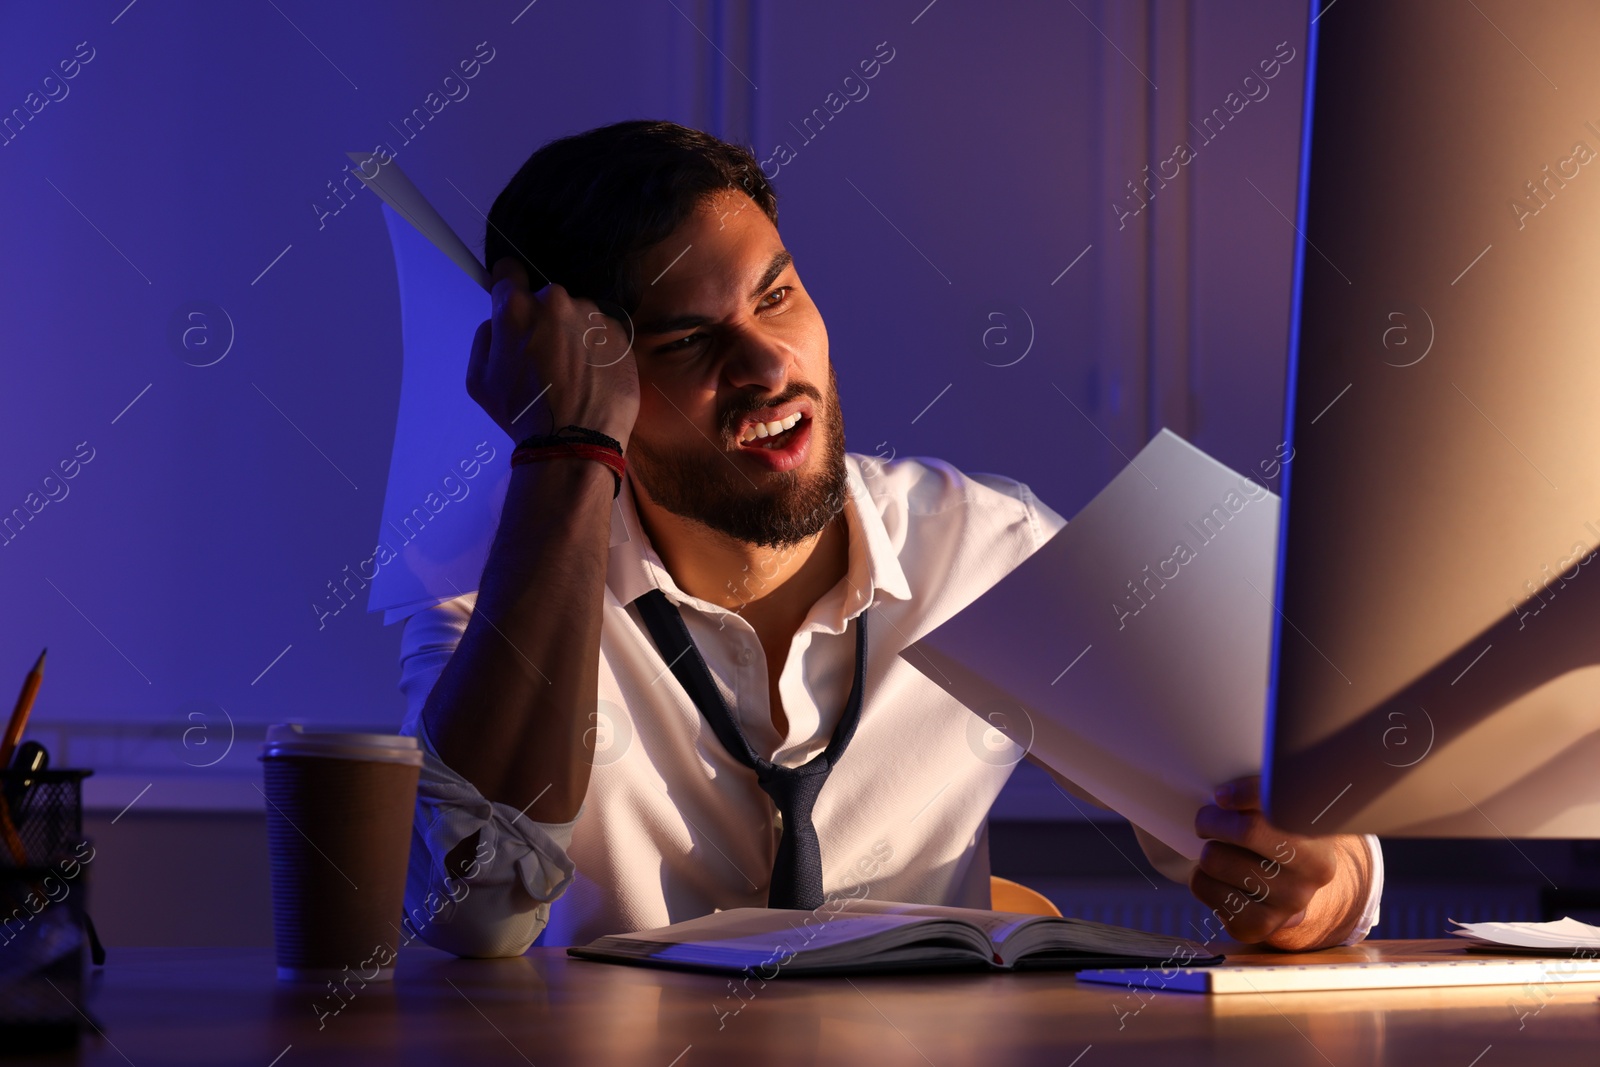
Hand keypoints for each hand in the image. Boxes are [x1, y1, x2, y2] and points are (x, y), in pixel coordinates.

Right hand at [466, 257, 639, 447]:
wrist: (575, 441)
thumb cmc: (523, 415)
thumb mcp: (479, 380)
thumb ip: (485, 338)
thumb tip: (497, 322)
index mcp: (516, 307)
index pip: (509, 271)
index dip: (507, 284)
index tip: (510, 296)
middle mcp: (556, 301)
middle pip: (546, 298)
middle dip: (543, 320)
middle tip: (544, 357)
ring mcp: (592, 315)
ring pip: (577, 315)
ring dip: (573, 334)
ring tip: (572, 373)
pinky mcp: (620, 333)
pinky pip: (603, 332)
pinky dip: (597, 349)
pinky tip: (592, 377)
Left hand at [1190, 775, 1372, 950]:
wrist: (1294, 884)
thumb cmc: (1278, 831)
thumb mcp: (1286, 804)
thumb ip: (1268, 787)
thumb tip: (1224, 790)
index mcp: (1324, 831)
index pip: (1280, 802)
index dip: (1245, 792)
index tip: (1222, 795)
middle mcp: (1314, 870)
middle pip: (1245, 830)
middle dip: (1212, 819)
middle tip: (1209, 818)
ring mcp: (1290, 902)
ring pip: (1215, 859)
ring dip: (1206, 849)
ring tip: (1221, 849)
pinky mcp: (1258, 925)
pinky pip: (1204, 888)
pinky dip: (1200, 877)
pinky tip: (1221, 877)